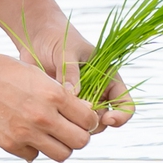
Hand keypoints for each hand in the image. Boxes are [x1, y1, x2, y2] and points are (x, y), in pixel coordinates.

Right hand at [0, 46, 103, 162]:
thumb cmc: (4, 71)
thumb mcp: (38, 75)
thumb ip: (62, 95)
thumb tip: (84, 112)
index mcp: (54, 94)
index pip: (89, 119)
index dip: (89, 121)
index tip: (82, 119)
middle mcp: (43, 116)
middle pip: (80, 142)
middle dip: (79, 137)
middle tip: (70, 130)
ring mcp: (26, 133)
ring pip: (61, 154)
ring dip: (60, 147)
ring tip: (51, 136)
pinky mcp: (10, 144)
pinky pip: (34, 156)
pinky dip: (34, 149)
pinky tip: (26, 135)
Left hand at [13, 21, 132, 129]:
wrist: (37, 38)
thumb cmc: (58, 38)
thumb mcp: (68, 51)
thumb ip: (71, 72)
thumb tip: (73, 95)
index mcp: (108, 78)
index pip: (125, 104)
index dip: (121, 116)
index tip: (107, 119)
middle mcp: (97, 92)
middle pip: (105, 120)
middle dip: (94, 124)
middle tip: (79, 121)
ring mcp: (80, 100)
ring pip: (85, 124)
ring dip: (77, 124)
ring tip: (62, 113)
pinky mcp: (62, 105)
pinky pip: (66, 120)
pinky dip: (62, 120)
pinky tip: (52, 112)